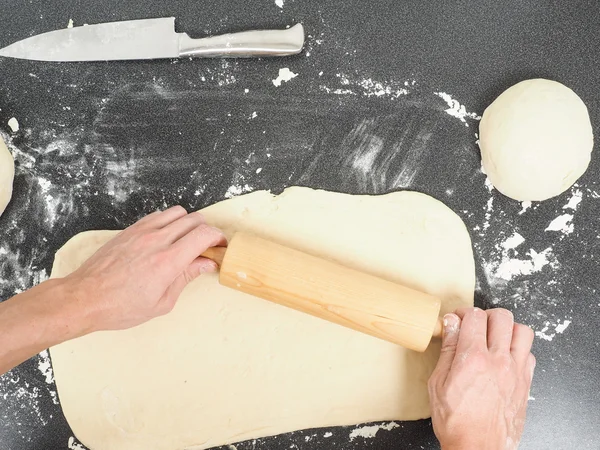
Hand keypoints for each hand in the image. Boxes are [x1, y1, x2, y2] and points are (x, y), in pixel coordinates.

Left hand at [64, 206, 226, 331]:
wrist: (85, 298)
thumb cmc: (121, 307)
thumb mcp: (162, 302)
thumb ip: (186, 278)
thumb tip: (206, 264)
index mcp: (168, 262)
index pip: (204, 234)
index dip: (218, 238)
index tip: (220, 247)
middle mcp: (157, 241)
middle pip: (194, 219)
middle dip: (207, 230)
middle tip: (207, 246)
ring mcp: (142, 232)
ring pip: (177, 212)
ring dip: (188, 223)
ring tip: (187, 241)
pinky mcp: (131, 230)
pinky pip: (158, 215)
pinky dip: (169, 222)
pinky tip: (167, 238)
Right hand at [428, 307, 534, 449]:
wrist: (477, 447)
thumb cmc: (456, 420)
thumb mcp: (438, 382)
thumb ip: (448, 349)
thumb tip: (450, 324)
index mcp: (473, 358)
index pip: (473, 316)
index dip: (462, 313)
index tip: (456, 320)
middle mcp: (498, 361)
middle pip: (501, 317)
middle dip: (485, 315)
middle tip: (475, 324)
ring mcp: (515, 371)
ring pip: (522, 331)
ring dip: (507, 328)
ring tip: (494, 336)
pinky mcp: (525, 383)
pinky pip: (530, 354)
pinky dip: (518, 348)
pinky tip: (505, 356)